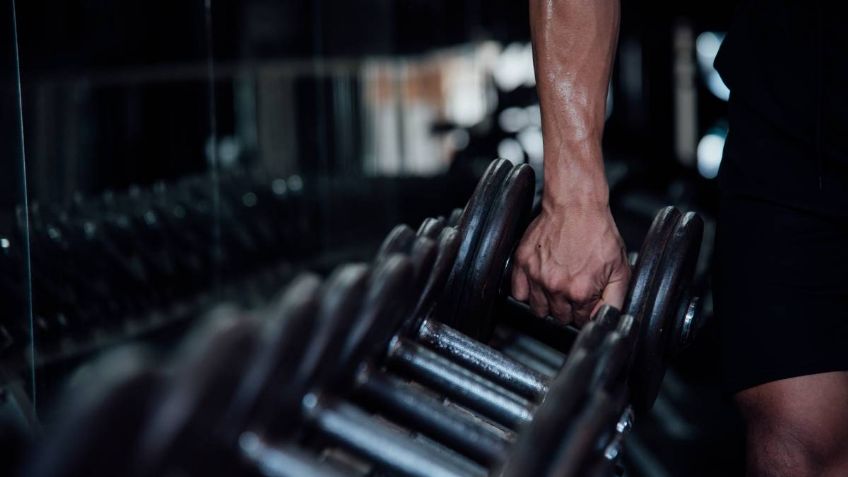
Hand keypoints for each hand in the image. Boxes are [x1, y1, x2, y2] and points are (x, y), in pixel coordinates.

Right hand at [510, 203, 629, 325]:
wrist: (575, 205)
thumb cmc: (597, 230)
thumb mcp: (619, 267)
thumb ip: (615, 298)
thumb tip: (607, 317)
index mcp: (580, 291)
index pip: (581, 320)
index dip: (586, 311)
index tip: (586, 300)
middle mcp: (556, 287)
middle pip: (559, 318)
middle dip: (568, 309)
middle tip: (573, 290)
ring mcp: (536, 276)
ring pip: (538, 310)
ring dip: (548, 303)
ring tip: (557, 287)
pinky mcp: (522, 264)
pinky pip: (518, 293)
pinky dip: (527, 292)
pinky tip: (539, 283)